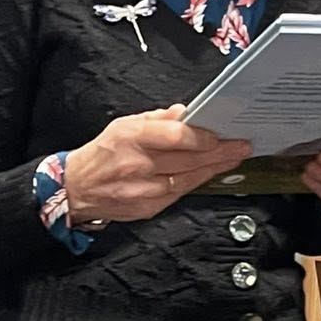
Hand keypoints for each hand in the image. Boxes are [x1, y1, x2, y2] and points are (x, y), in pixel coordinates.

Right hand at [64, 106, 251, 225]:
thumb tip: (185, 112)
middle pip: (188, 159)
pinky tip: (211, 173)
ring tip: (234, 158)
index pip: (175, 136)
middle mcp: (138, 165)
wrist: (78, 188)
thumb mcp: (124, 125)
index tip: (221, 133)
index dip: (202, 137)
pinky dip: (197, 182)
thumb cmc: (103, 154)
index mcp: (131, 138)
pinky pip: (179, 193)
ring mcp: (143, 190)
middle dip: (219, 152)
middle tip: (242, 145)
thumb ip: (156, 120)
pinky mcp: (148, 208)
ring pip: (188, 179)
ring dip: (214, 168)